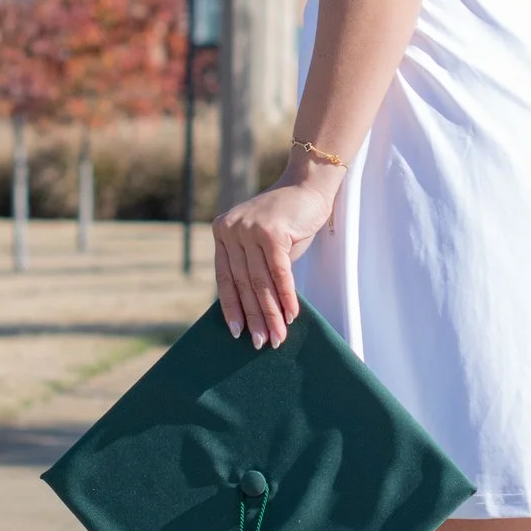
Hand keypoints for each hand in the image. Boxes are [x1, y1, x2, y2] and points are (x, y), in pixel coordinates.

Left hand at [214, 164, 341, 348]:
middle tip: (260, 343)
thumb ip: (253, 267)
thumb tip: (252, 310)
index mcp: (222, 231)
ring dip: (272, 314)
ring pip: (261, 282)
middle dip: (254, 317)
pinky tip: (291, 315)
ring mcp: (249, 229)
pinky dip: (286, 297)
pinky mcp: (271, 232)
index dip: (231, 307)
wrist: (309, 186)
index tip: (237, 332)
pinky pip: (279, 273)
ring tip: (278, 337)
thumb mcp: (263, 242)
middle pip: (243, 283)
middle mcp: (230, 230)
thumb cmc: (288, 218)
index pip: (225, 277)